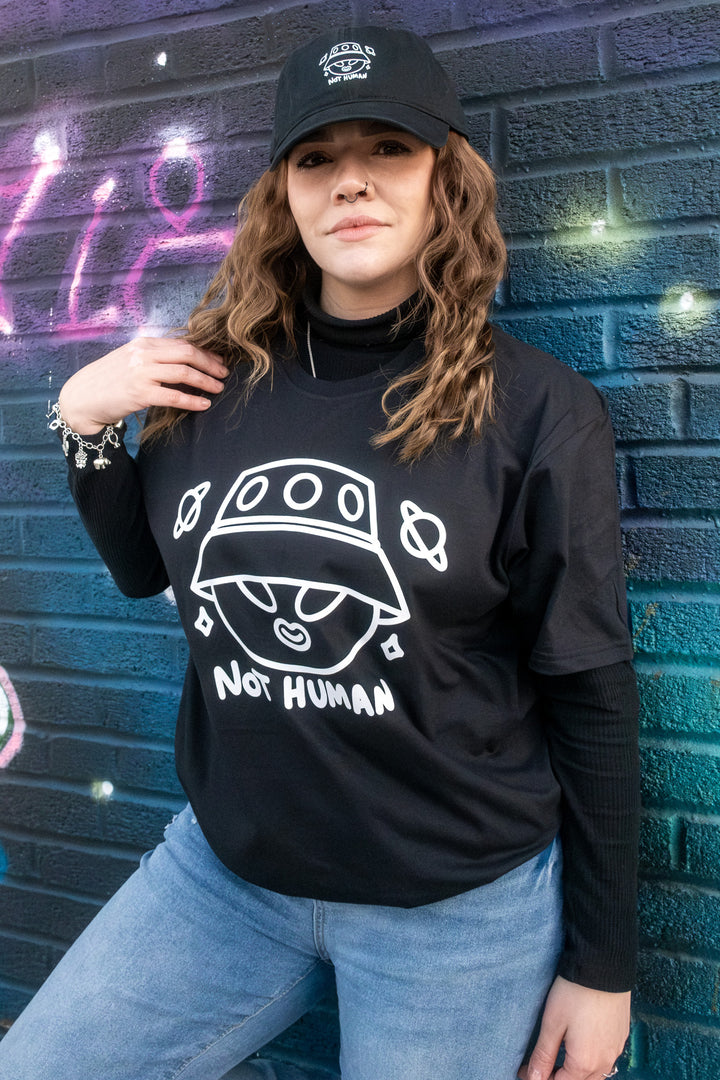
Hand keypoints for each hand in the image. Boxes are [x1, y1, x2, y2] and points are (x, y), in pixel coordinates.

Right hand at [57, 337, 228, 433]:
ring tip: (218, 388)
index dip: (205, 352)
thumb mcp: (131, 360)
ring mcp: (141, 372)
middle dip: (211, 364)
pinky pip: (174, 395)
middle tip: (224, 374)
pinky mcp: (140, 393)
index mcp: (144, 343)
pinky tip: (204, 405)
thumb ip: (154, 357)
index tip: (219, 361)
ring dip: (206, 381)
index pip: (182, 343)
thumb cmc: (109, 381)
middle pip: (188, 353)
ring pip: (184, 372)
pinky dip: (192, 400)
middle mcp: (144, 354)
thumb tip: (185, 360)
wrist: (82, 398)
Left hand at [518, 976, 629, 1079]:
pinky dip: (592, 1060)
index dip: (541, 1079)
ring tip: (560, 1057)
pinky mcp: (621, 1036)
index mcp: (585, 1063)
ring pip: (596, 1074)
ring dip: (577, 1071)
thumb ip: (543, 1054)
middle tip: (541, 1064)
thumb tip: (533, 1078)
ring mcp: (615, 1049)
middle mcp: (604, 1061)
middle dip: (559, 1077)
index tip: (525, 1070)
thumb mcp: (552, 1023)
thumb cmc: (575, 992)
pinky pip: (607, 1059)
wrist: (604, 966)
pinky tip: (582, 1045)